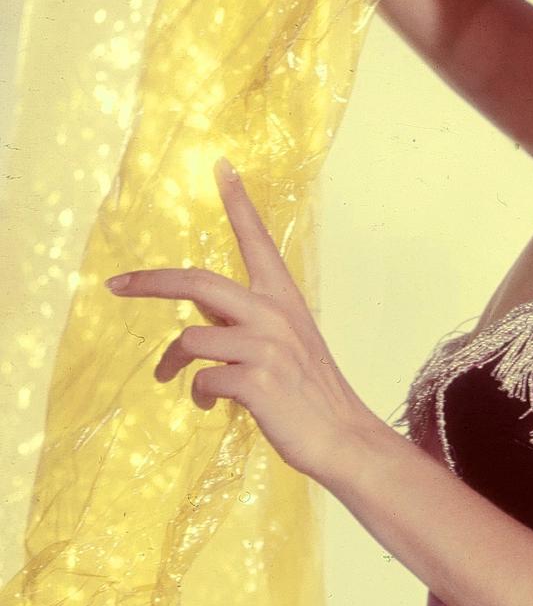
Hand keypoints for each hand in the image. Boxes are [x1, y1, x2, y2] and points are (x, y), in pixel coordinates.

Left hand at [107, 161, 381, 487]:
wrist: (342, 438)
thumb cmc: (312, 395)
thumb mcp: (288, 345)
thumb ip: (249, 323)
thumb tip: (200, 321)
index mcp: (284, 300)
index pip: (258, 240)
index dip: (238, 202)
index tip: (222, 166)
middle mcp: (274, 315)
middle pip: (198, 282)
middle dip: (150, 282)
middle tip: (116, 285)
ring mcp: (265, 348)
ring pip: (190, 339)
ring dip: (171, 362)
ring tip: (171, 379)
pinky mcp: (256, 381)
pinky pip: (201, 379)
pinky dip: (198, 394)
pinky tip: (209, 405)